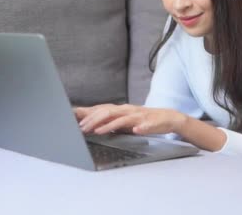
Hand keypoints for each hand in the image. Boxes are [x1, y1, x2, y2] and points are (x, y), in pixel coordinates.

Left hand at [72, 104, 187, 135]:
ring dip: (110, 125)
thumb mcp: (124, 121)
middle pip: (108, 112)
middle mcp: (128, 110)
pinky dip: (140, 127)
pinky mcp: (150, 122)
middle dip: (93, 120)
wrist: (167, 118)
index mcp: (121, 110)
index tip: (73, 117)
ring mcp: (139, 116)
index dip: (88, 112)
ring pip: (122, 119)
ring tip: (99, 131)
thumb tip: (93, 125)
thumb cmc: (144, 120)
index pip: (101, 109)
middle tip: (82, 128)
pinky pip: (144, 125)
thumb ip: (111, 121)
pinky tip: (136, 130)